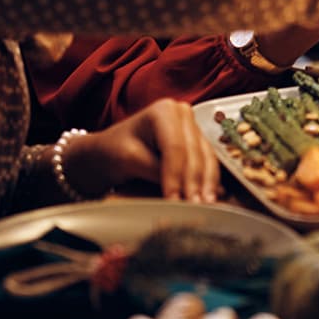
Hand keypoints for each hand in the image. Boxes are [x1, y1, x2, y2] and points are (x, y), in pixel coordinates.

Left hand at [63, 99, 219, 204]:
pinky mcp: (196, 142)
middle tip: (192, 207)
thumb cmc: (113, 151)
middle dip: (193, 183)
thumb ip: (155, 171)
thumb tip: (179, 192)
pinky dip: (207, 181)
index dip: (176, 175)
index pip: (175, 147)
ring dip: (206, 184)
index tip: (174, 199)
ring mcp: (191, 127)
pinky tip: (209, 197)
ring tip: (205, 205)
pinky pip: (208, 162)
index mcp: (163, 111)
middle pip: (194, 153)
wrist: (108, 152)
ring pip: (206, 158)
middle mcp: (182, 114)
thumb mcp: (130, 160)